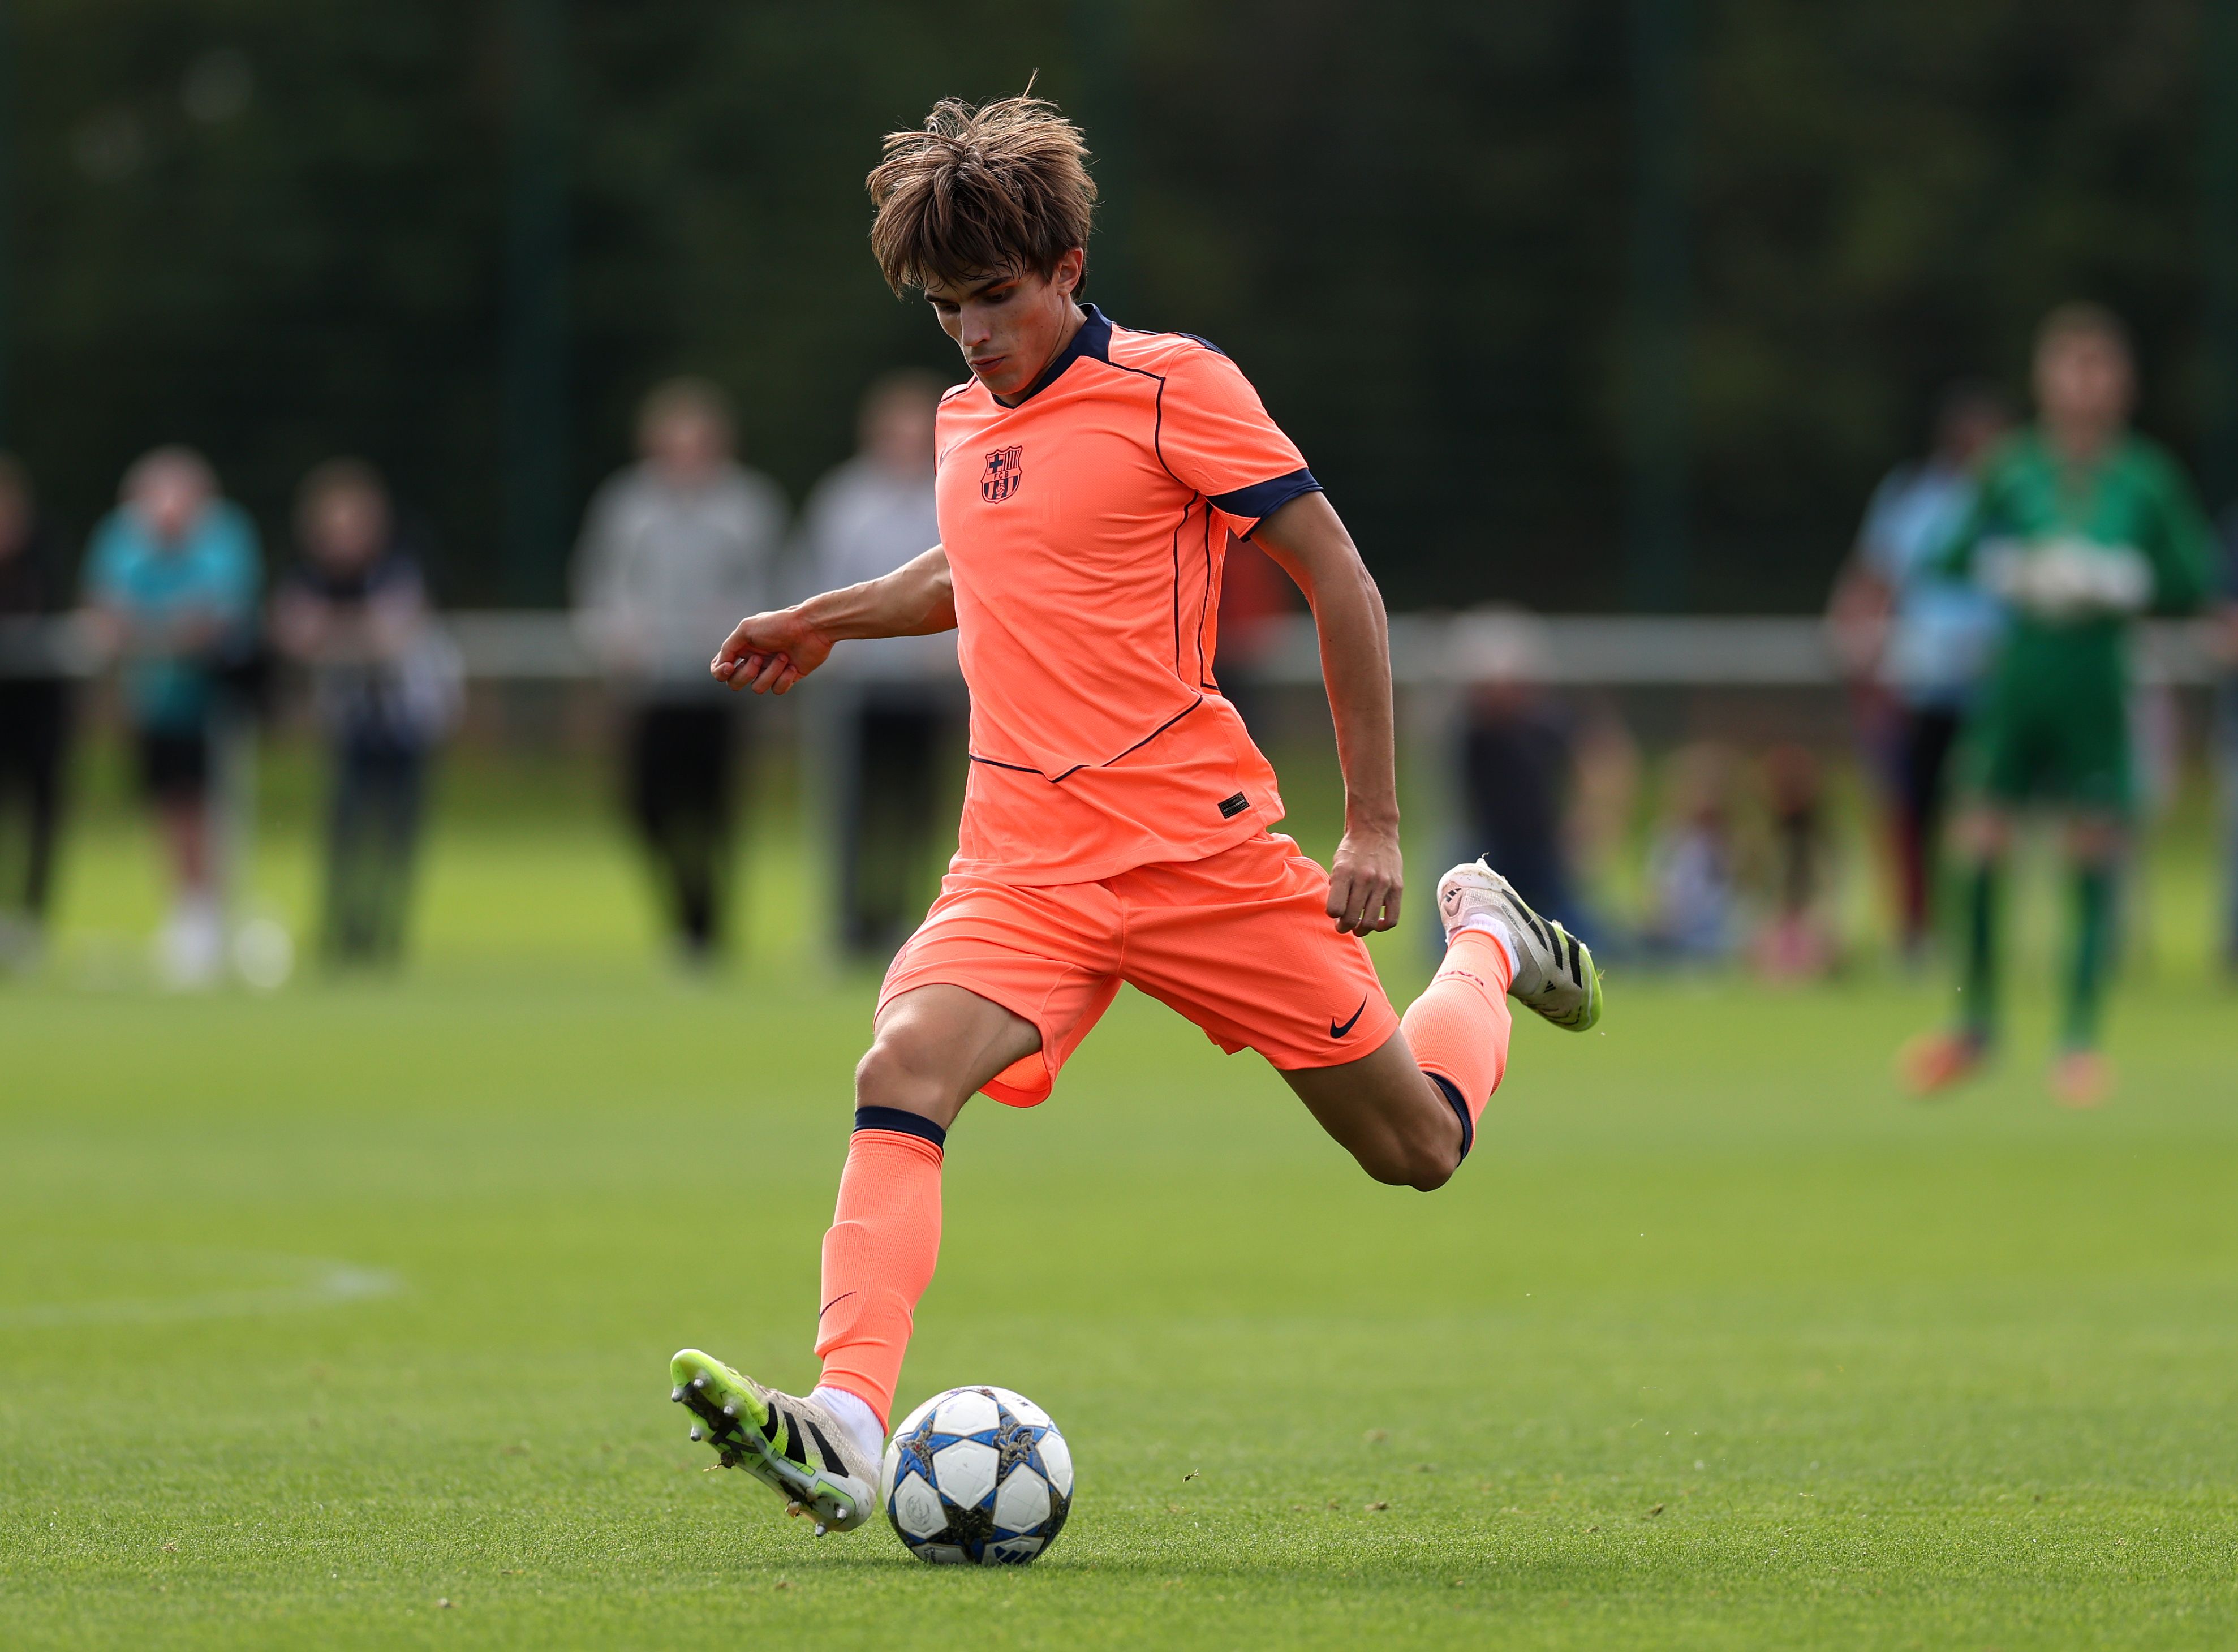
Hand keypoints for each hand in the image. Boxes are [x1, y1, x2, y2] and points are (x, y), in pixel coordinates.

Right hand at [711, 605, 834, 694]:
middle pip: (735, 683)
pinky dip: (784, 679)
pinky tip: (793, 666)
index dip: (720, 672)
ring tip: (783, 657)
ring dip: (770, 673)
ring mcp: (770, 670)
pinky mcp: (787, 678)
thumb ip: (729, 647)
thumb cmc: (779, 624)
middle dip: (746, 674)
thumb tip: (722, 665)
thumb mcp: (747, 629)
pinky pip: (777, 690)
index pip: (720, 667)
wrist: (811, 628)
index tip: (729, 667)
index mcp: (742, 647)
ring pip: (757, 688)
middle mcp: (754, 660)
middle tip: (759, 659)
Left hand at [1327, 821, 1402, 934]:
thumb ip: (1337, 889)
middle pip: (1350, 918)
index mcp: (1344, 872)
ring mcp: (1382, 883)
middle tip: (1342, 926)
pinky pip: (1392, 918)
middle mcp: (1364, 878)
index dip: (1332, 915)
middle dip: (1343, 927)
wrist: (1374, 831)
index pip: (1334, 909)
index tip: (1334, 913)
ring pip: (1369, 922)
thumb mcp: (1337, 865)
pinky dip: (1382, 926)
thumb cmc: (1352, 850)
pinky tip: (1376, 923)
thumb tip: (1337, 915)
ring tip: (1357, 928)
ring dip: (1360, 930)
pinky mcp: (1397, 887)